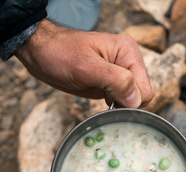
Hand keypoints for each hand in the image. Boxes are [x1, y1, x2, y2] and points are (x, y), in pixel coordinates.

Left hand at [15, 19, 153, 107]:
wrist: (40, 52)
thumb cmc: (60, 54)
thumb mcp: (87, 67)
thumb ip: (115, 81)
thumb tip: (136, 100)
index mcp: (128, 52)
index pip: (146, 89)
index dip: (130, 100)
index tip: (109, 99)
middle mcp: (127, 62)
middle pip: (141, 96)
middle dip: (124, 103)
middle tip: (102, 98)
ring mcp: (119, 73)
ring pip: (131, 100)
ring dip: (117, 106)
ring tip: (99, 98)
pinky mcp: (109, 83)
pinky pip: (120, 101)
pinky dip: (112, 106)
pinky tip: (99, 100)